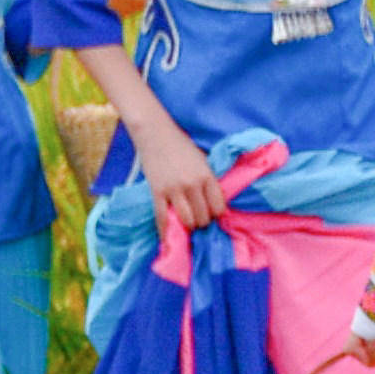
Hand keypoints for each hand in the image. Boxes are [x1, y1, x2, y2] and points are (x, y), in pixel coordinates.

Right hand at [129, 111, 227, 231]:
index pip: (219, 207)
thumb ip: (208, 178)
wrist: (155, 133)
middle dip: (202, 222)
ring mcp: (174, 190)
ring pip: (187, 221)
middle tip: (198, 220)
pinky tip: (167, 239)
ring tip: (186, 224)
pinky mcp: (157, 192)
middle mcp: (193, 185)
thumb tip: (214, 201)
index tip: (212, 214)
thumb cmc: (180, 145)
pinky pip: (163, 218)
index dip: (216, 214)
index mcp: (206, 175)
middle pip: (203, 217)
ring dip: (188, 226)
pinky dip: (165, 232)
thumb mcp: (202, 159)